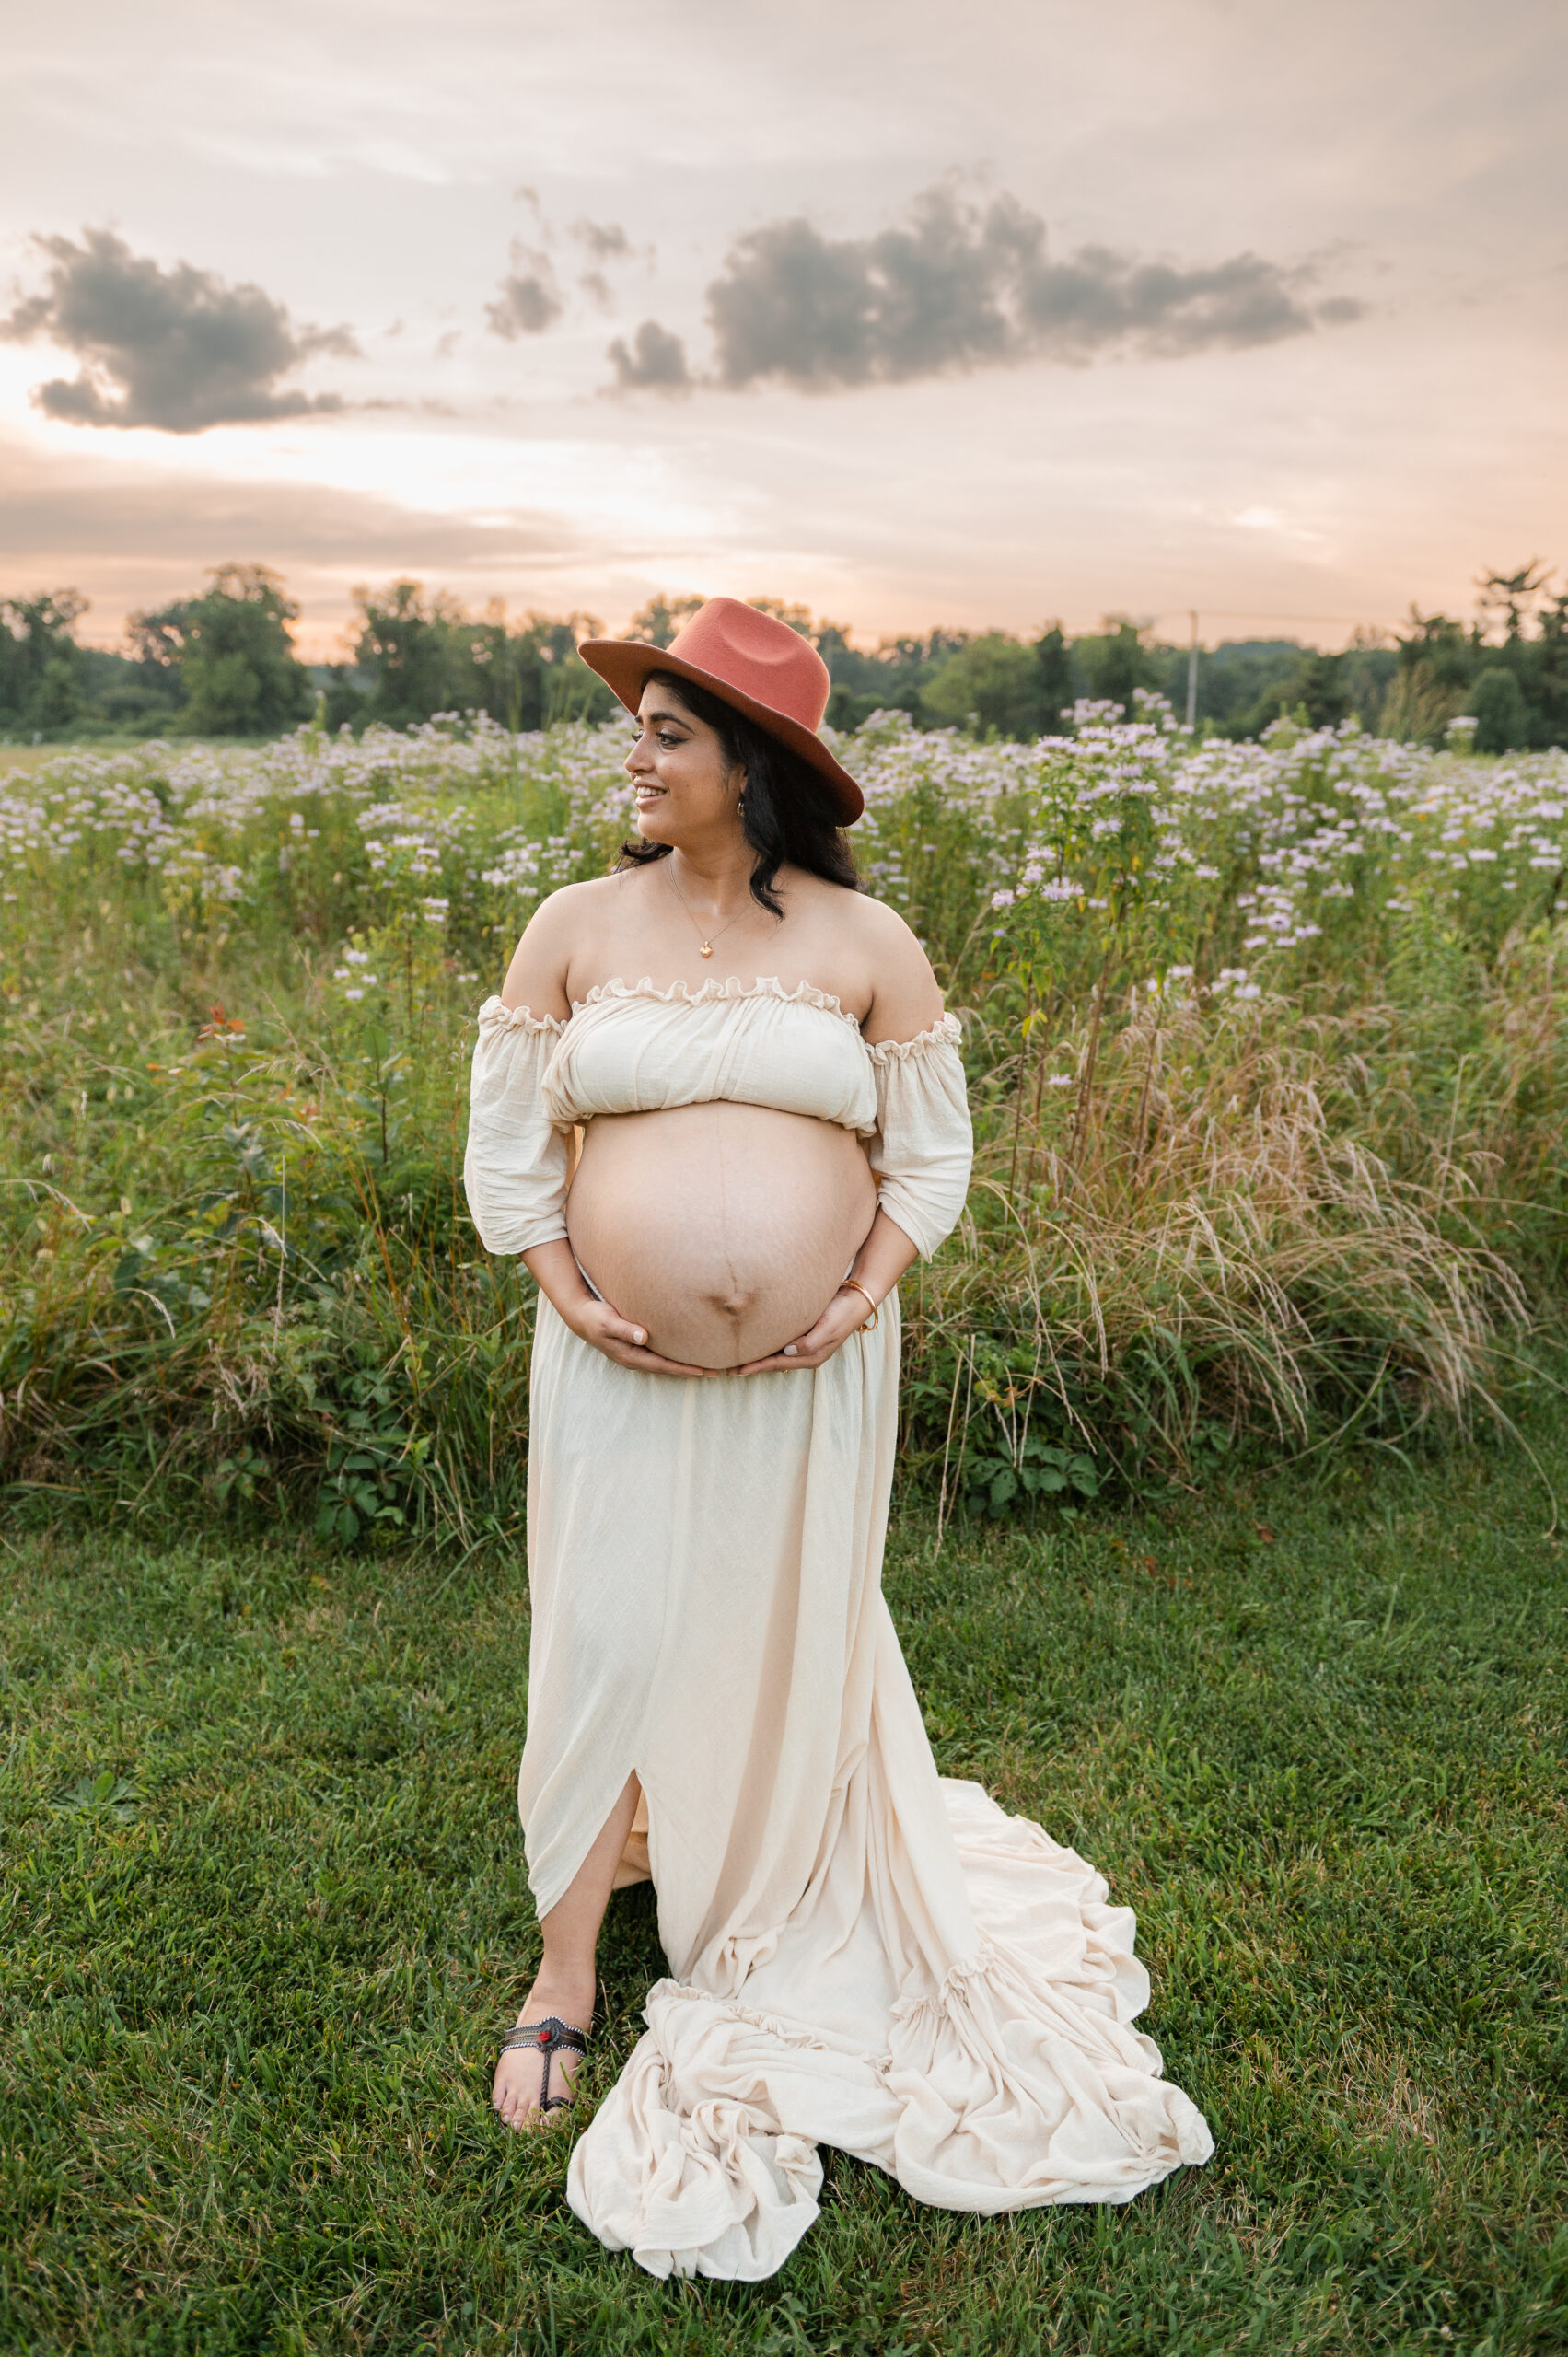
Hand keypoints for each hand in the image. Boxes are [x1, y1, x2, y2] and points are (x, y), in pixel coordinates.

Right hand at [564, 1291, 712, 1377]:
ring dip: (685, 1365)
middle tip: (715, 1372)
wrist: (582, 1316)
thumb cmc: (595, 1317)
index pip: (662, 1365)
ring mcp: (637, 1353)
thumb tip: (644, 1337)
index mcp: (631, 1356)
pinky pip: (661, 1354)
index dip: (682, 1369)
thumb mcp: (607, 1322)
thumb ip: (625, 1329)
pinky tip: (687, 1351)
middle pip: (668, 1368)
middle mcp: (636, 1358)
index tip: (703, 1371)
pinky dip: (675, 1355)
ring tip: (707, 1365)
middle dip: (690, 1370)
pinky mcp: (638, 1345)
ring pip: (666, 1362)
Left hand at [735, 1286, 874, 1375]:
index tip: (736, 1370)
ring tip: (736, 1359)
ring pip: (774, 1354)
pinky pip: (779, 1342)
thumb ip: (809, 1342)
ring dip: (757, 1357)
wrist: (857, 1297)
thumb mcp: (829, 1328)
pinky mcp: (803, 1332)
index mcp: (811, 1356)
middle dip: (752, 1366)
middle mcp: (805, 1353)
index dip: (756, 1367)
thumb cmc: (843, 1312)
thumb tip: (787, 1352)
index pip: (777, 1364)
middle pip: (773, 1363)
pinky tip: (755, 1342)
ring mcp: (804, 1344)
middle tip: (728, 1369)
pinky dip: (765, 1344)